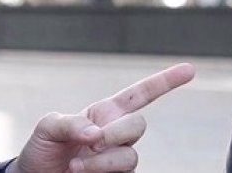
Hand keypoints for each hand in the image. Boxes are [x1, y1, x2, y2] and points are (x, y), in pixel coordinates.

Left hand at [8, 62, 195, 172]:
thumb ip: (70, 123)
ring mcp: (118, 161)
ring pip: (130, 157)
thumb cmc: (42, 151)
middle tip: (91, 142)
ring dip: (103, 162)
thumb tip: (96, 134)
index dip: (166, 81)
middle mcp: (116, 136)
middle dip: (116, 133)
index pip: (141, 94)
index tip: (189, 69)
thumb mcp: (47, 128)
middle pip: (138, 126)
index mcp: (104, 114)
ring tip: (75, 167)